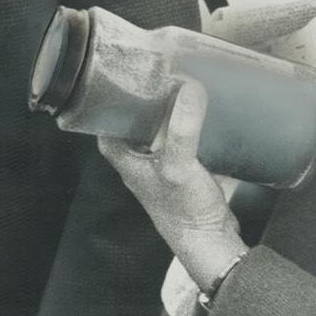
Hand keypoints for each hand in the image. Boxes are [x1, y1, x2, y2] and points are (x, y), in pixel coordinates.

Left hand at [96, 80, 246, 288]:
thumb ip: (182, 129)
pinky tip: (203, 114)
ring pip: (158, 133)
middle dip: (143, 101)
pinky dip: (188, 129)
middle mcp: (139, 163)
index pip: (104, 122)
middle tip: (157, 73)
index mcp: (125, 159)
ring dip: (167, 113)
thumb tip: (188, 88)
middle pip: (133, 124)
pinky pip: (182, 144)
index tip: (120, 76)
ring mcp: (162, 168)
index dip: (108, 100)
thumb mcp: (178, 165)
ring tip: (180, 85)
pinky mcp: (185, 173)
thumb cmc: (183, 210)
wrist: (211, 243)